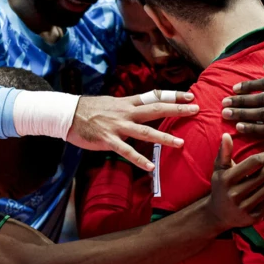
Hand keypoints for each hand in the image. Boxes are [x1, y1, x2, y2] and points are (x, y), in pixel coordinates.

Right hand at [68, 91, 198, 171]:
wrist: (67, 114)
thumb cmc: (89, 110)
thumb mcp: (112, 103)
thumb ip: (128, 107)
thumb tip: (141, 108)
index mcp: (127, 103)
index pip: (155, 96)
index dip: (173, 96)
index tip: (190, 96)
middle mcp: (126, 112)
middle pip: (156, 109)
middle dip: (177, 110)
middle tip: (196, 110)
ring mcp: (117, 126)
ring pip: (145, 132)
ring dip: (164, 138)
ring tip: (180, 143)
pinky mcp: (108, 140)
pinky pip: (126, 151)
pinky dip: (139, 160)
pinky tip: (150, 167)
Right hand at [205, 134, 263, 229]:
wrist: (218, 214)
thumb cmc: (221, 186)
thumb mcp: (219, 169)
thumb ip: (223, 152)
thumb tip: (226, 135)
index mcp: (227, 180)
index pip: (252, 164)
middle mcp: (235, 194)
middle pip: (263, 176)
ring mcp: (245, 207)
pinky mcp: (254, 217)